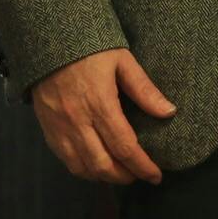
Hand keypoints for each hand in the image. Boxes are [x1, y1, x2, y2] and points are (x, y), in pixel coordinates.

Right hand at [29, 47, 176, 184]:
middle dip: (125, 176)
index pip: (125, 147)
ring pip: (83, 168)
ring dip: (105, 177)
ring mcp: (60, 129)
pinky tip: (96, 166)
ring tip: (121, 173)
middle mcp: (78, 122)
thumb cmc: (90, 49)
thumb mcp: (122, 61)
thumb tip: (169, 112)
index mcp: (100, 104)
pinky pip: (66, 161)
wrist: (49, 41)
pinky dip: (84, 170)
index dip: (142, 166)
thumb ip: (144, 89)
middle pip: (103, 165)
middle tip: (140, 175)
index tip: (156, 176)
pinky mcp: (48, 130)